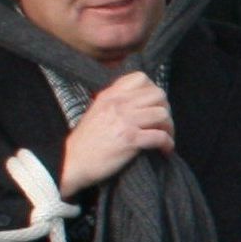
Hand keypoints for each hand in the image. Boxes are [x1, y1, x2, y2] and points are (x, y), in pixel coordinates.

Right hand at [57, 73, 174, 194]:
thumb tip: (138, 101)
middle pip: (158, 94)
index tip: (153, 105)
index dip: (153, 90)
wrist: (71, 163)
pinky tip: (164, 150)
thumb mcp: (96, 112)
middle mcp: (118, 105)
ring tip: (165, 137)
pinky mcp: (130, 139)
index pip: (141, 78)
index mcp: (109, 96)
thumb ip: (115, 103)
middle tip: (162, 123)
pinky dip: (168, 144)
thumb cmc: (85, 142)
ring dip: (169, 127)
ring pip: (163, 114)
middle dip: (166, 108)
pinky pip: (160, 136)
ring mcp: (124, 121)